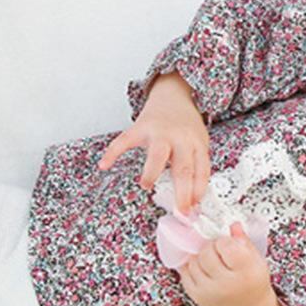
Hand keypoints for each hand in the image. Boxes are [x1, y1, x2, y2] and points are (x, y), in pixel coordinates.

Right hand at [97, 71, 209, 214]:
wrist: (175, 95)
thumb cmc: (186, 126)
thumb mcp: (199, 144)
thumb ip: (196, 167)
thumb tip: (192, 200)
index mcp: (197, 145)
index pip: (201, 172)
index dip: (197, 193)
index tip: (192, 210)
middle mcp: (180, 139)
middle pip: (183, 168)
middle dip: (182, 192)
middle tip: (179, 210)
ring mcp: (160, 132)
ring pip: (157, 154)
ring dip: (152, 172)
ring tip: (146, 186)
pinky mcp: (140, 127)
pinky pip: (124, 141)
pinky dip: (112, 153)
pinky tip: (104, 165)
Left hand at [177, 222, 277, 305]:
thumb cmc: (253, 282)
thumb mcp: (257, 261)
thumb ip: (244, 241)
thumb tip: (233, 225)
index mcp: (246, 272)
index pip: (226, 245)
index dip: (226, 241)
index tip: (230, 244)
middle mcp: (226, 284)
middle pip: (207, 252)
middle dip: (212, 246)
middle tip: (220, 251)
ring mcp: (208, 292)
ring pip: (194, 261)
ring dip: (201, 256)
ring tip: (213, 261)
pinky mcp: (196, 296)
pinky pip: (185, 272)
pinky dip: (192, 266)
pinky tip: (204, 269)